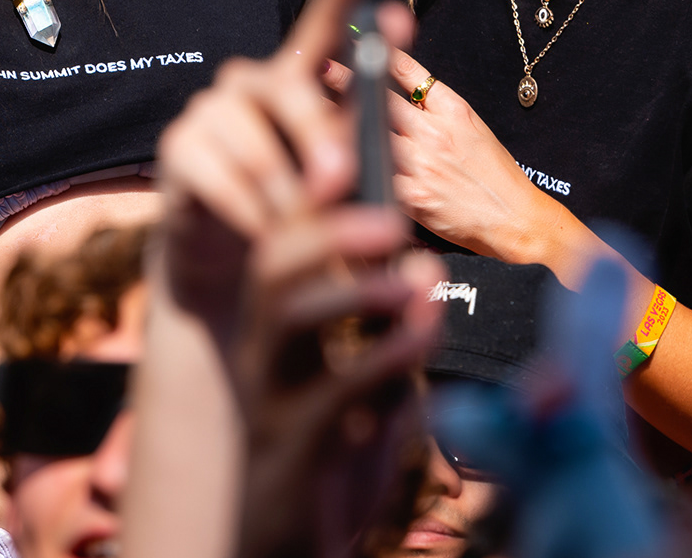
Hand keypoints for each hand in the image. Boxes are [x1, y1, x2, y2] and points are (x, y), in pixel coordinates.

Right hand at [157, 0, 392, 328]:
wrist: (231, 270)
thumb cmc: (298, 215)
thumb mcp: (339, 182)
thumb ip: (353, 147)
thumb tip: (347, 156)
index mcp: (297, 82)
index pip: (323, 25)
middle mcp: (250, 82)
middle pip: (290, 88)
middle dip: (319, 135)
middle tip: (342, 181)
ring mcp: (210, 110)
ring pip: (259, 147)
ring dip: (288, 199)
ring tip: (298, 228)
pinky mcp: (178, 147)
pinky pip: (224, 181)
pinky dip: (252, 217)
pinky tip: (260, 233)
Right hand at [233, 207, 443, 557]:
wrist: (288, 555)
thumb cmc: (332, 467)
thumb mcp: (367, 395)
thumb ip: (390, 343)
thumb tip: (426, 275)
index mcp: (279, 335)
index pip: (282, 249)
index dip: (315, 207)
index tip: (362, 172)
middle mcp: (266, 356)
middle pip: (271, 268)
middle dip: (328, 232)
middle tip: (390, 219)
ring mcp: (273, 399)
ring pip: (287, 316)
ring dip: (355, 286)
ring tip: (417, 275)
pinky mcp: (292, 446)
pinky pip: (332, 389)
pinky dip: (384, 354)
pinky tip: (424, 334)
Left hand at [323, 51, 551, 265]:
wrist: (516, 219)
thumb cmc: (494, 174)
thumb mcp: (470, 127)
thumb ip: (434, 109)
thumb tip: (397, 89)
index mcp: (452, 109)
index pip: (407, 70)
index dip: (375, 52)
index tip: (349, 40)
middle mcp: (435, 132)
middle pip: (380, 98)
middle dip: (344, 81)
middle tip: (313, 66)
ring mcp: (422, 164)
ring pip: (370, 135)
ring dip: (338, 123)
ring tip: (309, 110)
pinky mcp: (412, 198)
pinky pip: (374, 177)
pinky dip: (352, 168)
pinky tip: (329, 162)